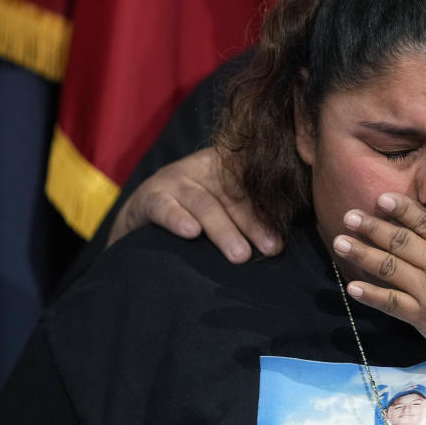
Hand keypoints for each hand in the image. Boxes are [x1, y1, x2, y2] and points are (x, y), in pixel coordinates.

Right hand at [107, 147, 281, 260]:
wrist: (141, 217)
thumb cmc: (195, 215)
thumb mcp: (225, 206)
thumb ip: (251, 212)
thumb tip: (284, 239)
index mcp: (228, 169)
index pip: (254, 186)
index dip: (270, 211)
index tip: (283, 240)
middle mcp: (203, 169)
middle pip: (234, 196)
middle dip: (254, 224)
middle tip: (272, 249)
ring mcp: (175, 180)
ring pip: (204, 204)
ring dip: (224, 231)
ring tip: (240, 255)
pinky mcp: (150, 196)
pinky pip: (164, 207)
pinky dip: (177, 219)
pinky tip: (191, 232)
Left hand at [331, 191, 425, 363]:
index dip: (402, 210)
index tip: (381, 199)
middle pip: (401, 242)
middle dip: (373, 227)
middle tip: (349, 215)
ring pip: (390, 269)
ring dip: (362, 254)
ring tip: (340, 242)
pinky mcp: (423, 317)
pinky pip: (392, 304)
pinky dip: (371, 295)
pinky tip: (351, 286)